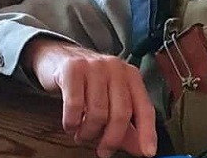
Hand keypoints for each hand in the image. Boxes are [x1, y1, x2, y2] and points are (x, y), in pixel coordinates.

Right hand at [21, 39, 156, 157]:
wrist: (59, 57)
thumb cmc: (88, 82)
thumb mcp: (111, 99)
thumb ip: (126, 125)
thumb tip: (140, 149)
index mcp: (131, 76)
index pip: (145, 107)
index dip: (147, 132)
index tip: (148, 152)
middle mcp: (116, 68)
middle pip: (122, 113)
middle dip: (112, 139)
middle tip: (103, 150)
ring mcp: (94, 67)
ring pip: (98, 112)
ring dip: (89, 132)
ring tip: (82, 133)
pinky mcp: (72, 69)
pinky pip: (75, 105)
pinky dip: (72, 121)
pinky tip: (71, 123)